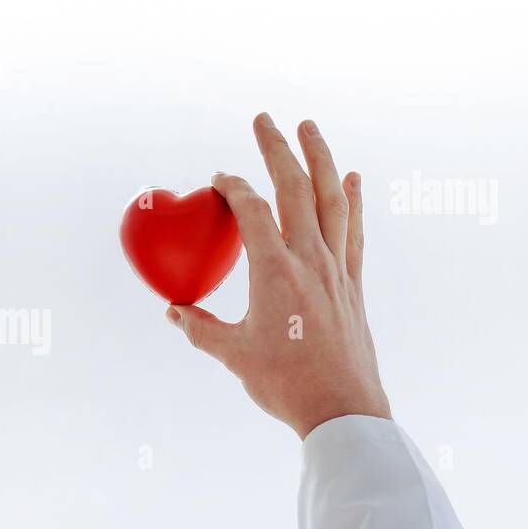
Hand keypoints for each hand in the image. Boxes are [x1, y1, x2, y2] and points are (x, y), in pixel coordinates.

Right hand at [168, 113, 390, 439]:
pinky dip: (353, 201)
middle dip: (278, 149)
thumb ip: (199, 327)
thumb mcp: (232, 355)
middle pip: (295, 188)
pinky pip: (353, 231)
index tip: (220, 179)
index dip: (234, 187)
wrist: (342, 409)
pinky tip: (352, 179)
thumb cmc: (285, 384)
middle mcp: (309, 260)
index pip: (252, 210)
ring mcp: (336, 269)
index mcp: (274, 271)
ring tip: (309, 128)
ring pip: (332, 200)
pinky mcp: (352, 285)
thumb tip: (174, 310)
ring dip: (320, 159)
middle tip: (264, 119)